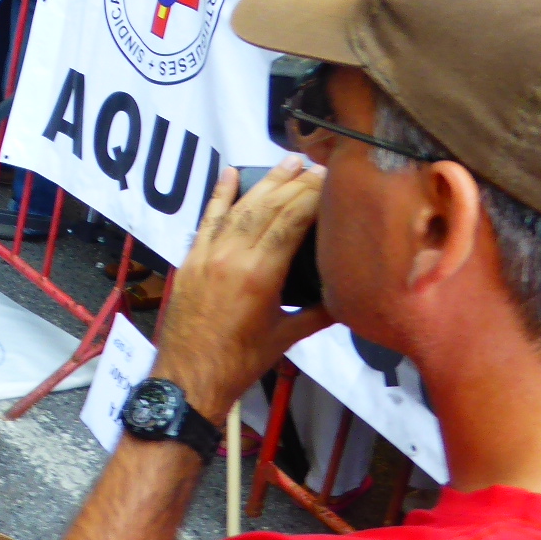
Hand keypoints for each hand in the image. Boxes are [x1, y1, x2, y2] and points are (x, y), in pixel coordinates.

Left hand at [148, 161, 330, 420]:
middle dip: (295, 183)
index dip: (312, 196)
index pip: (291, 220)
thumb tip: (351, 295)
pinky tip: (231, 172)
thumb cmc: (241, 362)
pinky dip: (219, 195)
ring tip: (289, 162)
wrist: (189, 377)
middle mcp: (232, 255)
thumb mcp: (286, 337)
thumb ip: (319, 313)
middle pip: (268, 207)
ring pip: (240, 208)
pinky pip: (207, 219)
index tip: (332, 180)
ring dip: (265, 182)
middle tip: (319, 167)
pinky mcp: (190, 259)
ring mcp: (207, 254)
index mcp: (260, 274)